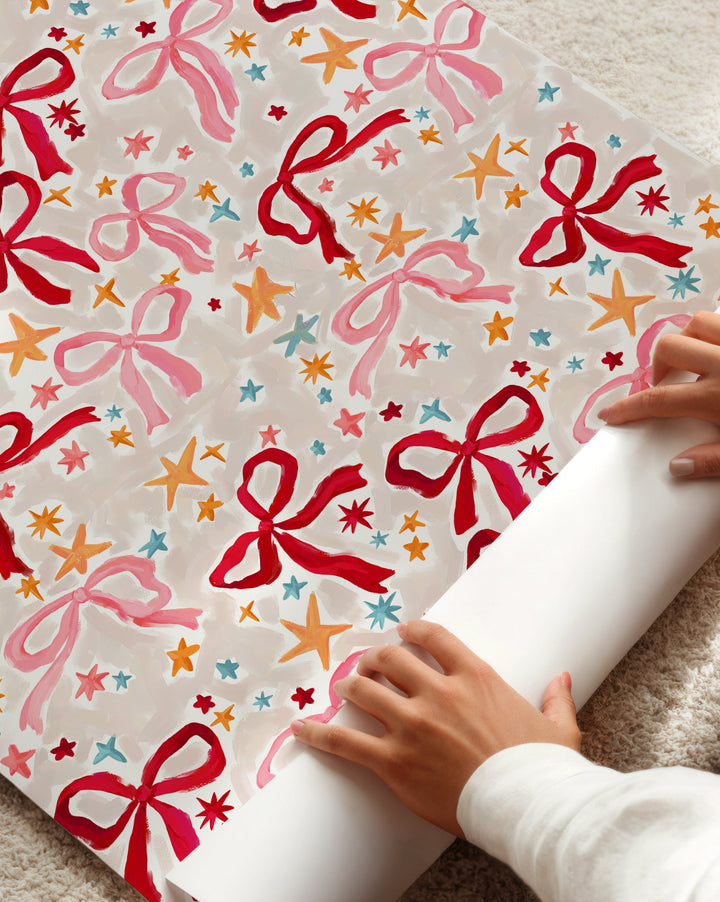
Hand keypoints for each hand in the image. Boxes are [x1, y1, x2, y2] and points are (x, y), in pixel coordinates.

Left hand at [291, 619, 580, 836]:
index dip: (412, 630)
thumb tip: (563, 678)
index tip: (402, 632)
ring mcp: (412, 725)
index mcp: (474, 677)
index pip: (432, 636)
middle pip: (391, 659)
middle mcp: (438, 692)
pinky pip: (345, 743)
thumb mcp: (558, 728)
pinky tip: (301, 729)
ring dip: (350, 687)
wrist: (527, 808)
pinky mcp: (394, 761)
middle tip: (368, 665)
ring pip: (365, 691)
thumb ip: (556, 698)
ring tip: (344, 689)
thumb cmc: (542, 769)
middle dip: (375, 658)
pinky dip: (319, 735)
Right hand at [597, 311, 719, 476]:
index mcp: (718, 397)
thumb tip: (676, 466)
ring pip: (699, 322)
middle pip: (671, 347)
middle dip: (658, 364)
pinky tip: (717, 349)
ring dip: (687, 338)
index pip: (659, 400)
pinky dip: (714, 331)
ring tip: (690, 359)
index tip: (609, 413)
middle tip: (662, 384)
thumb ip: (713, 461)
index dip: (628, 407)